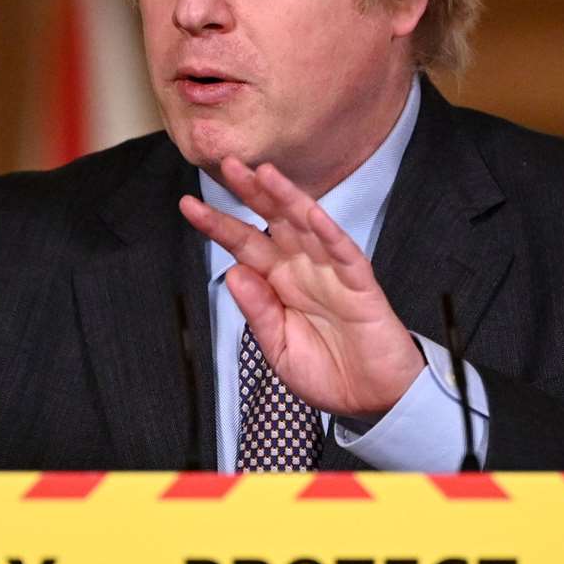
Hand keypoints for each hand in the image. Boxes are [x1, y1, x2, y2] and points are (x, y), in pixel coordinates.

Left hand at [179, 157, 423, 419]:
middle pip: (273, 222)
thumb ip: (258, 313)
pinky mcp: (361, 286)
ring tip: (265, 174)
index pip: (244, 245)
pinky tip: (312, 214)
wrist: (374, 399)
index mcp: (278, 283)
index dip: (218, 225)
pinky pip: (344, 254)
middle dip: (251, 193)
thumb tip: (234, 273)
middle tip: (228, 164)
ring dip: (287, 199)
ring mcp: (332, 273)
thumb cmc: (328, 373)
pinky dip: (329, 234)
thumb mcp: (278, 349)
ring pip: (307, 226)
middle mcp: (302, 270)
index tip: (189, 206)